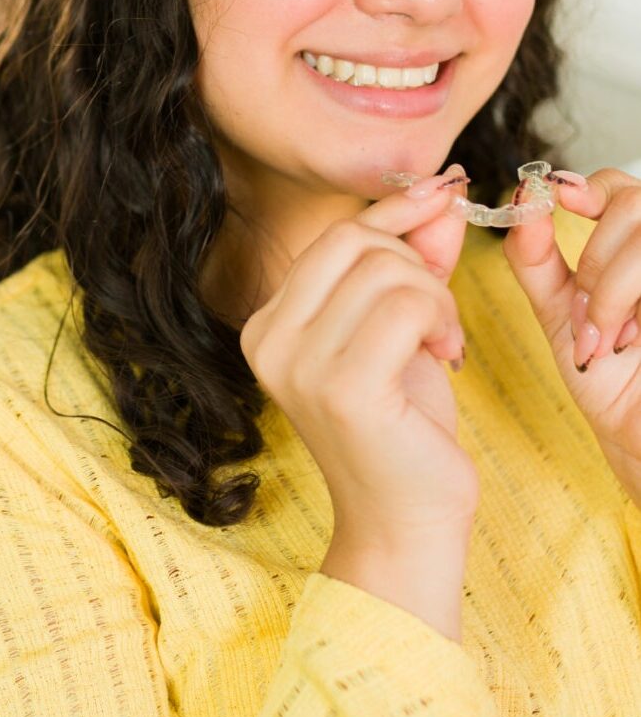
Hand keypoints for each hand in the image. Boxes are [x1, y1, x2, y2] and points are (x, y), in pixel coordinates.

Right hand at [239, 164, 477, 542]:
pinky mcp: (341, 387)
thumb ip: (413, 262)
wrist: (403, 521)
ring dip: (437, 298)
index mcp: (267, 324)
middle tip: (438, 315)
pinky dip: (442, 320)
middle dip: (416, 263)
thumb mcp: (402, 330)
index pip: (334, 236)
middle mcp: (267, 339)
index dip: (395, 212)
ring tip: (444, 341)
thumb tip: (439, 195)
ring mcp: (297, 364)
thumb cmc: (402, 428)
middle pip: (355, 242)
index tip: (444, 194)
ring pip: (387, 271)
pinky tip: (448, 357)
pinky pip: (407, 306)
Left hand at [501, 167, 640, 501]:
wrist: (638, 435)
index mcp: (634, 247)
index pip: (617, 186)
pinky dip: (629, 302)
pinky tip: (628, 341)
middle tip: (585, 313)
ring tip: (606, 334)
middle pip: (634, 202)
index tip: (558, 200)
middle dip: (596, 258)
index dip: (586, 186)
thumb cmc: (606, 377)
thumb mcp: (559, 309)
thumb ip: (536, 256)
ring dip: (613, 285)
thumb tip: (522, 197)